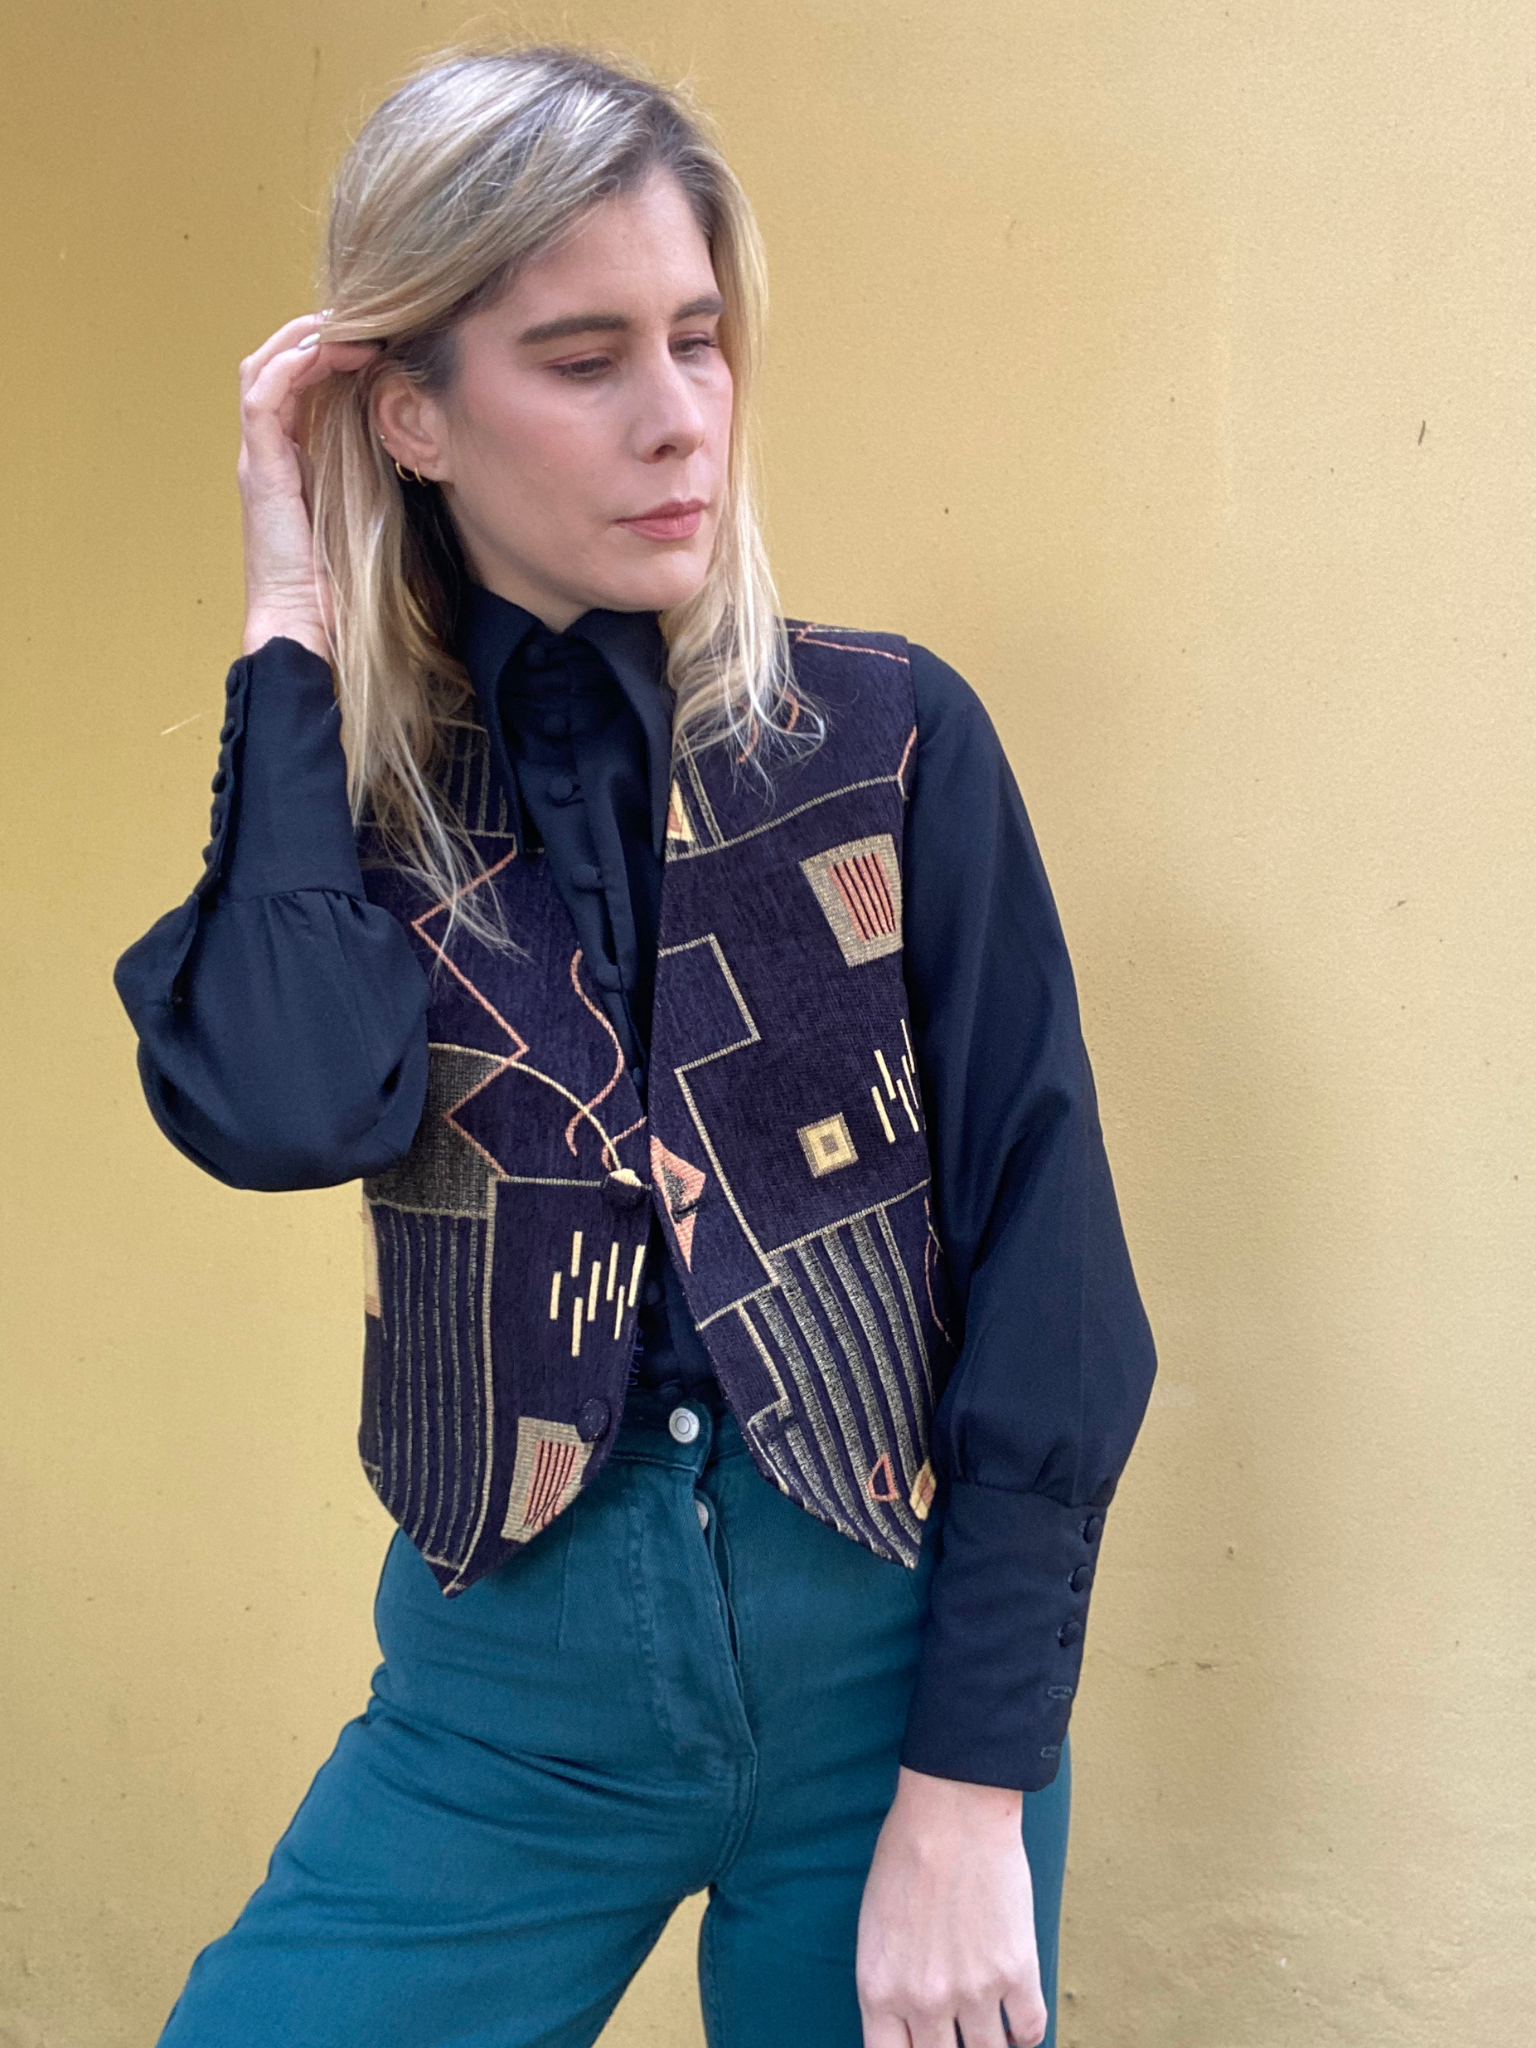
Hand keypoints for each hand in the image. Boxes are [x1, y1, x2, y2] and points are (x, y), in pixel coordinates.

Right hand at [236, 310, 380, 658]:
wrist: (304, 625)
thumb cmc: (337, 584)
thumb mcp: (364, 515)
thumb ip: (373, 478)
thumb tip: (415, 447)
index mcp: (288, 460)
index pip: (293, 383)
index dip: (327, 353)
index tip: (375, 339)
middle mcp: (266, 452)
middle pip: (272, 364)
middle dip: (313, 334)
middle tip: (362, 318)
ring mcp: (258, 458)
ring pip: (263, 369)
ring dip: (306, 340)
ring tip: (350, 328)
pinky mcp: (259, 469)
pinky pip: (264, 396)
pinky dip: (294, 365)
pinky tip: (330, 352)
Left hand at [857, 1766, 1045, 2047]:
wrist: (950, 1811)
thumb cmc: (905, 1855)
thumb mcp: (874, 1926)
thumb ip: (888, 1981)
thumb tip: (907, 2018)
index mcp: (879, 1989)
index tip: (923, 2046)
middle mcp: (924, 2000)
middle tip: (959, 2033)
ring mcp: (973, 1991)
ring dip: (992, 2044)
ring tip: (993, 2030)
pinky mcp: (1016, 1972)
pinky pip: (1031, 2029)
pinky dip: (1027, 2031)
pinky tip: (1019, 2017)